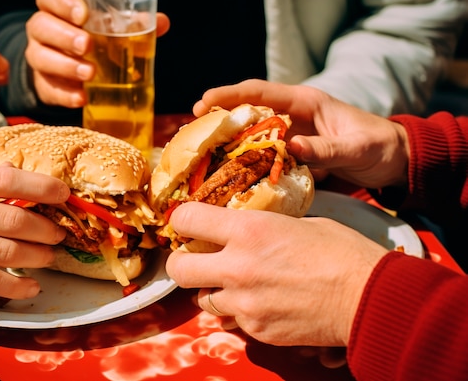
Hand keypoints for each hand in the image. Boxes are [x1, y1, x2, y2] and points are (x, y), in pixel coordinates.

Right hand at [25, 0, 169, 107]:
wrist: (72, 72)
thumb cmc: (94, 40)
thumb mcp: (110, 28)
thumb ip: (132, 23)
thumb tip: (161, 22)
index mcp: (57, 9)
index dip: (62, 2)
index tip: (83, 14)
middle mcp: (42, 31)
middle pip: (41, 26)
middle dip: (64, 36)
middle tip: (87, 46)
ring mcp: (39, 58)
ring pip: (40, 58)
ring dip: (66, 66)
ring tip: (90, 73)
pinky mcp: (43, 85)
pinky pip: (48, 89)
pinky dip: (66, 94)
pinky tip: (82, 97)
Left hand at [165, 202, 387, 346]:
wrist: (369, 298)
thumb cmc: (341, 252)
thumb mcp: (297, 222)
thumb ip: (260, 226)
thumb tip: (241, 228)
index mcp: (248, 230)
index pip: (186, 219)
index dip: (182, 219)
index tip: (187, 222)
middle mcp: (237, 267)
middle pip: (178, 268)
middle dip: (182, 262)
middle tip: (195, 258)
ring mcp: (244, 302)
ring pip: (201, 299)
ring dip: (212, 289)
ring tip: (235, 282)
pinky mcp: (256, 329)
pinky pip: (229, 320)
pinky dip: (236, 311)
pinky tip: (258, 301)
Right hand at [193, 79, 409, 188]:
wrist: (395, 162)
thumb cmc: (379, 146)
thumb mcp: (356, 147)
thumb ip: (325, 147)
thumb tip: (291, 147)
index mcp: (304, 102)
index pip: (259, 92)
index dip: (229, 95)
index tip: (203, 102)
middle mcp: (292, 116)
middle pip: (248, 112)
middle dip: (219, 119)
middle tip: (192, 133)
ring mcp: (291, 136)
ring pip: (251, 135)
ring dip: (228, 144)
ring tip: (201, 156)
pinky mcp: (294, 154)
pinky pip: (264, 156)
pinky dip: (246, 163)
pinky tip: (230, 176)